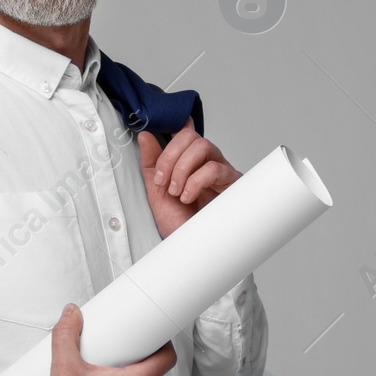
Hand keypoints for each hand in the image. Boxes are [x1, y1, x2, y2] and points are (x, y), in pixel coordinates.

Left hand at [136, 120, 241, 238]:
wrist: (189, 246)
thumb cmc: (178, 221)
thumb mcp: (155, 189)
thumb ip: (150, 162)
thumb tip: (145, 135)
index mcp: (187, 160)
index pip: (183, 132)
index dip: (172, 129)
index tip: (159, 144)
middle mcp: (205, 161)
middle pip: (190, 135)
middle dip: (170, 157)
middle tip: (163, 181)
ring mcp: (219, 170)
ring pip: (202, 146)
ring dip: (182, 169)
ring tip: (176, 191)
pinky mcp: (231, 182)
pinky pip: (214, 168)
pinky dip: (195, 182)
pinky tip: (188, 196)